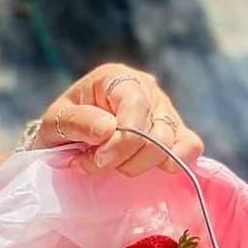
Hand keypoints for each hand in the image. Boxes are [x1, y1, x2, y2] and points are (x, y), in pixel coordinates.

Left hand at [36, 64, 202, 176]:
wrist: (67, 140)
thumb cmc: (61, 127)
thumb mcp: (55, 121)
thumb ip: (78, 122)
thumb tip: (108, 129)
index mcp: (116, 77)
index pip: (135, 104)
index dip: (123, 138)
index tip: (99, 160)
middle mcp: (146, 88)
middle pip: (155, 128)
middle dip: (125, 156)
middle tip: (95, 164)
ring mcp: (164, 108)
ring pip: (172, 141)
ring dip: (140, 164)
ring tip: (112, 166)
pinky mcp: (175, 131)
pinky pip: (191, 145)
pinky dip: (176, 161)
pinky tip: (152, 169)